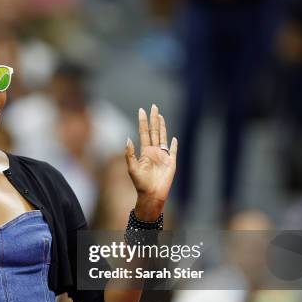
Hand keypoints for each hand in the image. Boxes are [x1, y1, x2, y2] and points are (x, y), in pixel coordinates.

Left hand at [125, 104, 176, 220]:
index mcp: (145, 152)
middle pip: (154, 132)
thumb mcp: (132, 168)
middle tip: (153, 106)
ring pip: (163, 137)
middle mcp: (154, 152)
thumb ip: (129, 154)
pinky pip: (173, 151)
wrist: (152, 195)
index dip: (143, 122)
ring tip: (160, 115)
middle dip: (153, 119)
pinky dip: (173, 144)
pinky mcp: (171, 162)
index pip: (144, 133)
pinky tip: (173, 137)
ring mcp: (163, 156)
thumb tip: (127, 138)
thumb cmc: (140, 184)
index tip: (141, 110)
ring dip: (162, 126)